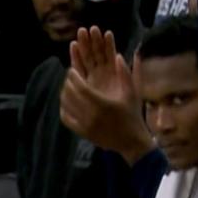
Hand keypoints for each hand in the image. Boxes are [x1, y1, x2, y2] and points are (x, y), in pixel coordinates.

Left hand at [62, 27, 151, 162]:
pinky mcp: (82, 133)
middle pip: (70, 95)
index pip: (81, 87)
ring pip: (67, 106)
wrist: (132, 141)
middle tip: (69, 76)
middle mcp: (91, 115)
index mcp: (103, 104)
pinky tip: (67, 102)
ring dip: (64, 94)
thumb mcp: (133, 93)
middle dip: (67, 83)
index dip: (73, 77)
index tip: (72, 70)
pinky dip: (64, 108)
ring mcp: (85, 125)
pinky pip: (67, 119)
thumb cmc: (133, 115)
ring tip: (68, 86)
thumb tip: (118, 55)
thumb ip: (126, 73)